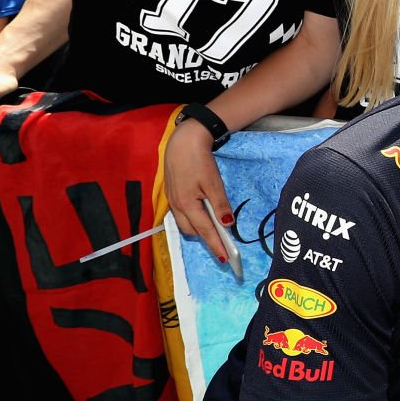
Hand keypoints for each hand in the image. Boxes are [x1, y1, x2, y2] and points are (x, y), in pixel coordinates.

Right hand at [163, 117, 234, 250]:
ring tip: (214, 231)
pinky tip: (201, 216)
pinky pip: (182, 215)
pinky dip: (193, 220)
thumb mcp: (213, 182)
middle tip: (223, 244)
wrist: (182, 141)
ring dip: (199, 230)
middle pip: (193, 231)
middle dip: (207, 240)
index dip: (216, 245)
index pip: (205, 231)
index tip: (225, 259)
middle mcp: (177, 206)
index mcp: (187, 205)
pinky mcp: (172, 194)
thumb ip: (220, 204)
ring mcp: (173, 201)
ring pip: (186, 224)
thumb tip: (227, 224)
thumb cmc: (199, 161)